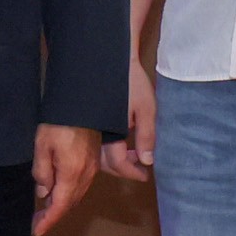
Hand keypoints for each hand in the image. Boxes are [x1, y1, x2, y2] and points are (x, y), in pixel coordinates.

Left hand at [31, 121, 101, 235]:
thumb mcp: (42, 147)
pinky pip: (80, 185)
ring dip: (61, 205)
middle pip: (69, 203)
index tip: (37, 231)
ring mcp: (92, 169)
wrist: (84, 106)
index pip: (59, 205)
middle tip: (37, 223)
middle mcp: (85, 175)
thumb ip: (42, 172)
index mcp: (72, 174)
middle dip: (53, 215)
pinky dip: (68, 195)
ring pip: (76, 195)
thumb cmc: (59, 124)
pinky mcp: (93, 162)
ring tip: (44, 212)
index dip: (48, 220)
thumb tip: (44, 193)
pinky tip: (58, 193)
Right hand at [103, 55, 158, 185]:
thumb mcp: (147, 109)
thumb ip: (147, 136)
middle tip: (140, 169)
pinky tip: (121, 145)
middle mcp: (96, 134)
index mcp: (110, 132)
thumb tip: (147, 161)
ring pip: (97, 155)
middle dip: (122, 169)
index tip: (144, 175)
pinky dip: (108, 150)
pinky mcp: (89, 121)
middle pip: (104, 163)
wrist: (113, 60)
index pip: (117, 163)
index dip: (131, 172)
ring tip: (133, 157)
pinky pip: (95, 143)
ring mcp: (91, 128)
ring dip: (115, 161)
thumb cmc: (132, 83)